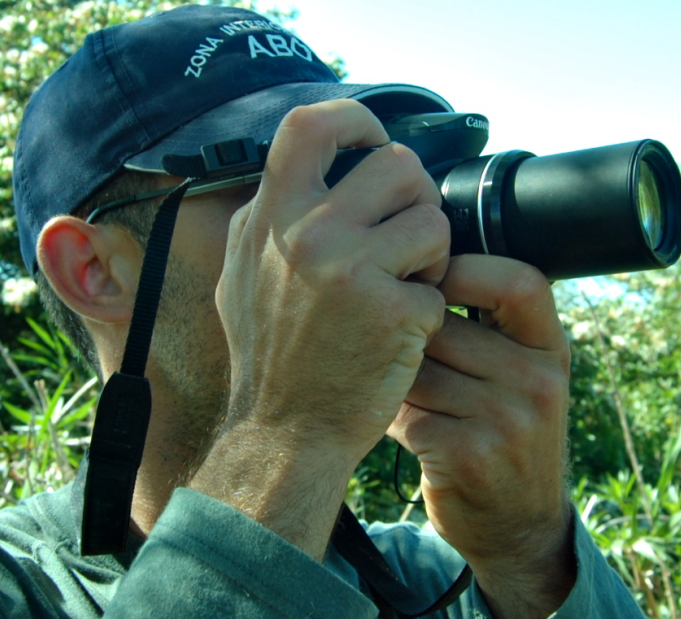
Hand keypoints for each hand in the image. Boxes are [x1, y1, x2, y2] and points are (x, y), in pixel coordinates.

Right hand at [190, 100, 449, 557]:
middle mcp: (306, 234)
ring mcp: (351, 272)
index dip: (355, 121)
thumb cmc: (269, 361)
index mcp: (269, 219)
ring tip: (403, 289)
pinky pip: (438, 285)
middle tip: (405, 242)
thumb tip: (306, 168)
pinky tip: (399, 335)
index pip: (311, 125)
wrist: (283, 435)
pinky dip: (428, 310)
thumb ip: (271, 219)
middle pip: (397, 165)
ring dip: (431, 254)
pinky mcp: (393, 312)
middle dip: (415, 201)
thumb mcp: (242, 277)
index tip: (373, 143)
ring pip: (432, 220)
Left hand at [387, 255, 574, 618]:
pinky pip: (407, 413)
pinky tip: (392, 422)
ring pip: (418, 369)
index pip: (519, 282)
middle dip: (407, 333)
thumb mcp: (526, 380)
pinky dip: (390, 415)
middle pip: (447, 326)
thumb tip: (426, 260)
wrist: (518, 528)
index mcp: (552, 351)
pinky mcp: (468, 456)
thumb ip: (496, 330)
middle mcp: (538, 383)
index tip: (430, 278)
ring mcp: (506, 421)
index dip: (468, 268)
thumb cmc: (508, 439)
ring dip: (392, 377)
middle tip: (383, 340)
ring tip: (387, 386)